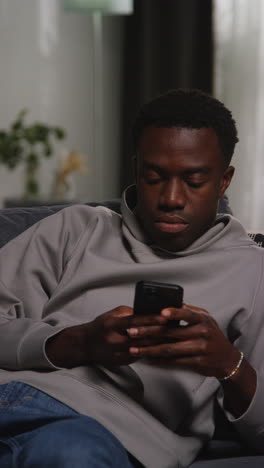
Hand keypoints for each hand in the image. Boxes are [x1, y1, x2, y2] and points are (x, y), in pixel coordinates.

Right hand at [46, 306, 167, 367]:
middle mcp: (115, 339)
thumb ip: (130, 313)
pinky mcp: (122, 362)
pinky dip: (152, 352)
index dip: (151, 319)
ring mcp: (118, 352)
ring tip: (174, 340)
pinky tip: (163, 349)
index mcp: (113, 324)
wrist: (86, 344)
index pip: (135, 320)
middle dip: (160, 332)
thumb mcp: (113, 314)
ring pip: (143, 348)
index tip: (165, 317)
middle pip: (142, 336)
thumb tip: (149, 311)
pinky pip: (140, 357)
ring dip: (159, 344)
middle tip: (177, 329)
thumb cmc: (102, 326)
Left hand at [128, 304, 241, 378]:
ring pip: (169, 349)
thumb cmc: (211, 335)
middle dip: (148, 332)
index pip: (187, 313)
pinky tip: (147, 359)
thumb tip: (169, 303)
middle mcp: (202, 333)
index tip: (160, 312)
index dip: (174, 313)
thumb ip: (189, 311)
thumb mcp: (206, 319)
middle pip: (171, 332)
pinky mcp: (197, 362)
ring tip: (133, 349)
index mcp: (202, 319)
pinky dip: (159, 361)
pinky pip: (174, 361)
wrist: (227, 359)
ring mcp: (200, 349)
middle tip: (131, 332)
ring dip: (149, 350)